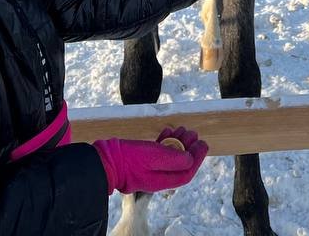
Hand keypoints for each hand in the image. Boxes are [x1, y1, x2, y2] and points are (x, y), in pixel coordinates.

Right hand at [91, 127, 208, 193]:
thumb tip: (190, 158)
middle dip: (188, 148)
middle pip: (179, 163)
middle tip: (193, 133)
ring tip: (182, 129)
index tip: (203, 143)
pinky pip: (158, 152)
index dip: (197, 158)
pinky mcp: (141, 161)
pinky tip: (167, 130)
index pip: (187, 172)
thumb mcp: (155, 157)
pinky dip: (165, 141)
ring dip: (178, 142)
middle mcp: (158, 177)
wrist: (104, 160)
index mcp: (163, 180)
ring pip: (169, 156)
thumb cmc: (129, 159)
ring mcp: (149, 169)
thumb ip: (175, 159)